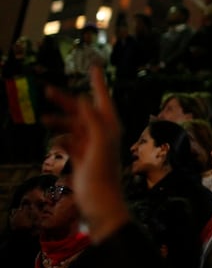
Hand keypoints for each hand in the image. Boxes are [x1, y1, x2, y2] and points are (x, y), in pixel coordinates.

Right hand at [43, 65, 129, 242]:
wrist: (100, 200)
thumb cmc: (103, 171)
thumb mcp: (99, 142)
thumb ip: (93, 120)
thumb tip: (84, 99)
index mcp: (110, 127)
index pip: (102, 100)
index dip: (98, 83)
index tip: (95, 67)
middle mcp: (103, 133)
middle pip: (83, 111)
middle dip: (66, 101)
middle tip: (47, 91)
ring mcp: (92, 146)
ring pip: (73, 126)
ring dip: (60, 122)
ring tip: (44, 119)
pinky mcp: (83, 158)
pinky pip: (70, 143)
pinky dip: (62, 141)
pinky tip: (56, 145)